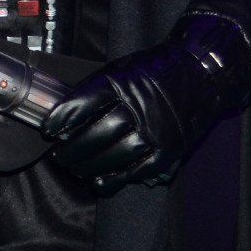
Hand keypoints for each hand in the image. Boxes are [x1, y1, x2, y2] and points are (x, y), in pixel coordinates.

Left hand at [40, 13, 250, 195]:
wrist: (202, 73)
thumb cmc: (155, 71)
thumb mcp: (123, 68)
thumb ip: (99, 88)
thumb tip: (67, 112)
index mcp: (122, 82)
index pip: (84, 102)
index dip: (63, 118)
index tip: (48, 130)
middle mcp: (138, 106)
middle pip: (97, 132)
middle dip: (72, 148)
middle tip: (59, 156)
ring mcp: (155, 129)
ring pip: (115, 153)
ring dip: (89, 165)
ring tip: (74, 169)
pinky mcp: (169, 147)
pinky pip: (138, 168)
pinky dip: (116, 178)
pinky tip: (99, 182)